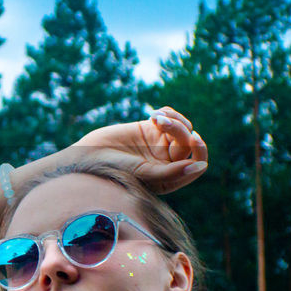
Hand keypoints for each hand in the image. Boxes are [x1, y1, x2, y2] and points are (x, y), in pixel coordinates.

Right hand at [72, 106, 207, 194]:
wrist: (89, 156)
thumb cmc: (115, 172)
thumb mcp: (144, 173)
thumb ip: (172, 172)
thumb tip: (201, 166)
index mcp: (170, 179)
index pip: (197, 165)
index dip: (200, 151)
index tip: (192, 139)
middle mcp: (168, 162)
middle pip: (189, 143)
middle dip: (180, 131)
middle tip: (163, 124)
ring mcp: (160, 144)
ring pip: (183, 128)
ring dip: (173, 119)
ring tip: (155, 117)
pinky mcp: (150, 128)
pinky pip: (171, 116)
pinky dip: (168, 112)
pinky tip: (153, 114)